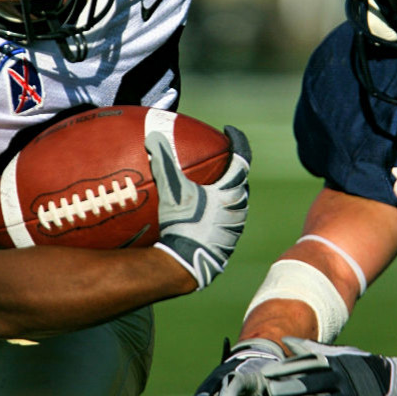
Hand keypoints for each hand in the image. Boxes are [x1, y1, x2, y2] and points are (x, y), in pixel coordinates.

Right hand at [146, 125, 249, 290]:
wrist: (187, 263)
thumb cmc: (184, 224)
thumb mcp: (172, 190)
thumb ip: (164, 162)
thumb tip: (154, 135)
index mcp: (231, 191)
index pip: (242, 158)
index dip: (237, 141)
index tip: (229, 131)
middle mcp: (239, 208)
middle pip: (240, 181)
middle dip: (231, 169)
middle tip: (219, 162)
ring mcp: (235, 228)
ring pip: (235, 203)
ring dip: (226, 193)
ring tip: (212, 189)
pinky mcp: (227, 244)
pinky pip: (227, 221)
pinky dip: (219, 212)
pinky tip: (203, 217)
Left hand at [266, 337, 396, 395]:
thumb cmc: (362, 369)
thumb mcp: (340, 356)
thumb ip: (312, 351)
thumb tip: (287, 341)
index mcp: (334, 364)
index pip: (307, 364)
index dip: (286, 368)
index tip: (266, 373)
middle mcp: (342, 379)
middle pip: (313, 382)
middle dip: (292, 386)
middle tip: (272, 391)